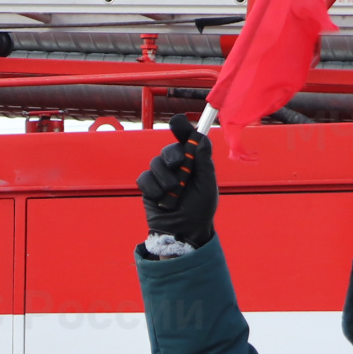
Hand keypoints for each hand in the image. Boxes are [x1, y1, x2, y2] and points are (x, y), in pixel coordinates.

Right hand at [135, 115, 217, 252]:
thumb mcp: (207, 184)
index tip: (177, 122)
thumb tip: (201, 139)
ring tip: (174, 193)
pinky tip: (162, 198)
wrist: (184, 231)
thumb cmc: (200, 209)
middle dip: (172, 156)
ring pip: (155, 163)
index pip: (187, 140)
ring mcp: (160, 176)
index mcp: (193, 162)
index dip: (182, 129)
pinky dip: (154, 188)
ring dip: (166, 178)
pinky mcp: (148, 187)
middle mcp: (176, 166)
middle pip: (168, 149)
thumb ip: (204, 162)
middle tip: (178, 165)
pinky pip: (145, 178)